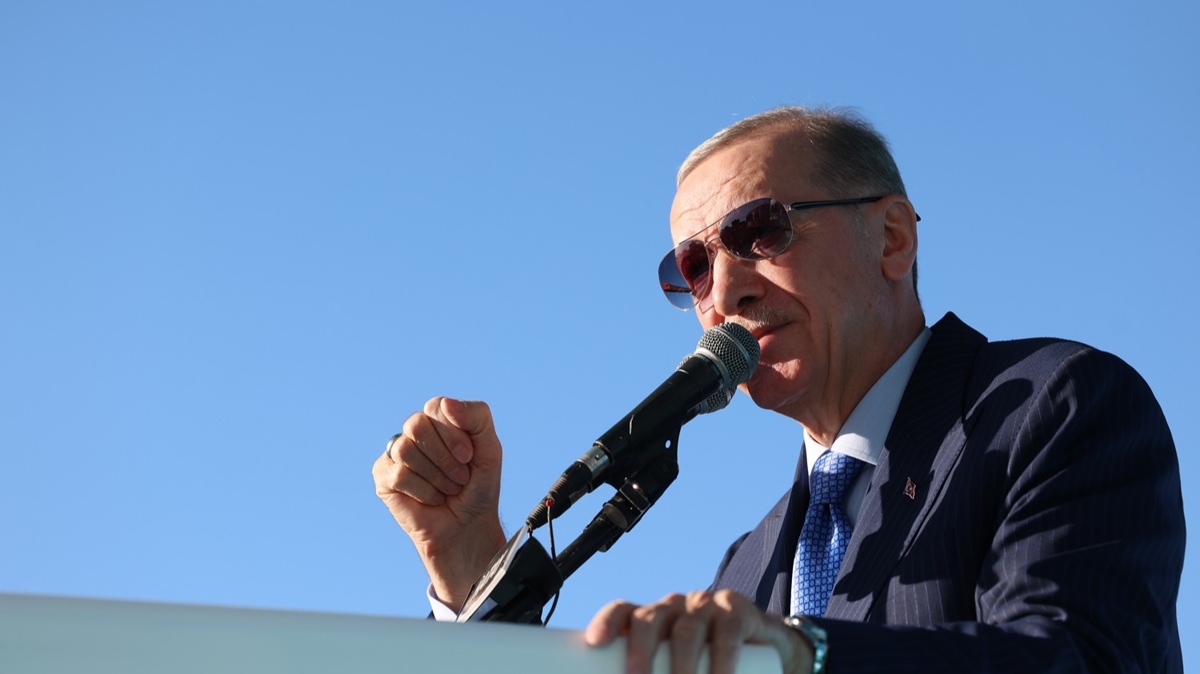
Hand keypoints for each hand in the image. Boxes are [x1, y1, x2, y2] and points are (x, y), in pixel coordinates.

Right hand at [372, 396, 506, 608]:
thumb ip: (477, 418)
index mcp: (438, 419)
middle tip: (460, 477)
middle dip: (445, 457)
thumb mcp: (490, 450)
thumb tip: (445, 403)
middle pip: (416, 424)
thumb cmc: (478, 486)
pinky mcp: (384, 476)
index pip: (436, 407)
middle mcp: (414, 432)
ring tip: (447, 489)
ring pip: (405, 449)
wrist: (468, 526)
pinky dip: (424, 491)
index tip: (469, 456)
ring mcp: (395, 453)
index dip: (454, 433)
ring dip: (436, 476)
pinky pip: (399, 475)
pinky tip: (432, 499)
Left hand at [585, 590, 813, 673]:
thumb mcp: (673, 667)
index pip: (624, 610)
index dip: (607, 621)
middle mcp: (676, 607)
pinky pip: (726, 635)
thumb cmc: (707, 665)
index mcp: (654, 618)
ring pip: (686, 629)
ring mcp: (706, 607)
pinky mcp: (737, 614)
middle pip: (651, 618)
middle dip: (640, 648)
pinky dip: (721, 662)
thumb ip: (653, 673)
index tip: (594, 642)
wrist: (765, 650)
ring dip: (680, 664)